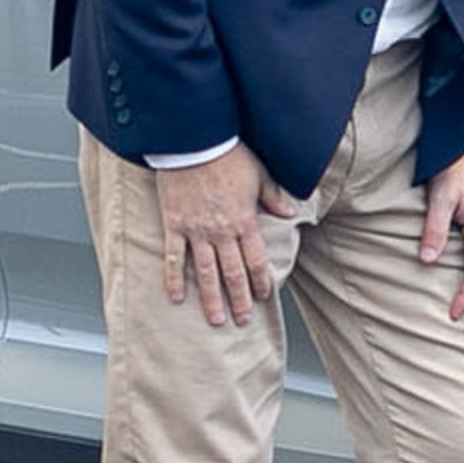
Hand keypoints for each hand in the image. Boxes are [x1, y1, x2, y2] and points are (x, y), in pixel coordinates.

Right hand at [155, 148, 301, 327]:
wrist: (194, 141)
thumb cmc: (228, 153)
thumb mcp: (259, 173)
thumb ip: (273, 196)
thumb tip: (290, 211)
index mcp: (244, 220)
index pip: (255, 260)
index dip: (260, 281)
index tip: (262, 297)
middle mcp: (221, 231)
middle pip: (232, 273)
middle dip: (239, 299)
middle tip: (241, 321)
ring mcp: (196, 230)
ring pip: (205, 272)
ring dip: (211, 298)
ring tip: (216, 319)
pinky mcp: (174, 225)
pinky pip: (174, 257)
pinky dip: (174, 278)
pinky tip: (176, 297)